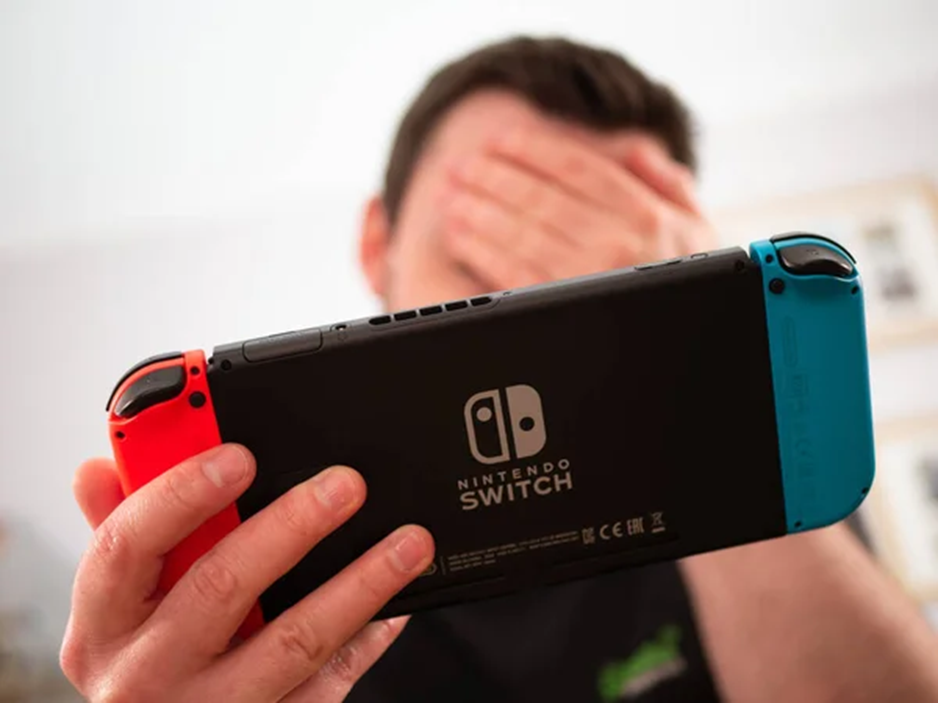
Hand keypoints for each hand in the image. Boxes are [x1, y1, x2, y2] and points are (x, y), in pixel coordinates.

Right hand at [61, 445, 433, 701]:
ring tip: (407, 543)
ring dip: (359, 584)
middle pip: (222, 586)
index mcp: (104, 623)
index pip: (127, 546)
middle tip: (346, 486)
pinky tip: (396, 606)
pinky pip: (325, 686)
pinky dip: (366, 641)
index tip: (239, 455)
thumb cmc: (144, 661)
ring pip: (293, 641)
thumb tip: (99, 466)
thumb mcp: (116, 605)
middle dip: (292, 526)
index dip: (182, 493)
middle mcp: (147, 671)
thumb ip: (122, 533)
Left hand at [439, 123, 718, 289]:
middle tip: (460, 165)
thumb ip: (668, 184)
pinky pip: (512, 274)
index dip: (533, 149)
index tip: (499, 138)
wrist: (682, 352)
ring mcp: (588, 279)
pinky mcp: (561, 310)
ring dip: (479, 210)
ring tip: (451, 195)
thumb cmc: (684, 282)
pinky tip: (459, 234)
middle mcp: (617, 244)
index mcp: (646, 215)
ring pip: (520, 233)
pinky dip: (480, 250)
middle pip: (541, 198)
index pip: (578, 168)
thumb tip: (631, 149)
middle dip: (493, 177)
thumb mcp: (697, 229)